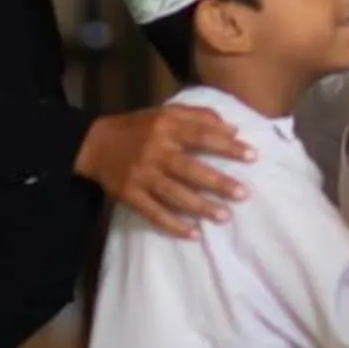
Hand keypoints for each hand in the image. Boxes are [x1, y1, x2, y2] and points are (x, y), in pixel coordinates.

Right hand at [77, 102, 255, 237]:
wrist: (96, 144)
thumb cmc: (140, 127)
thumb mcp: (167, 113)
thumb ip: (200, 116)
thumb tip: (234, 128)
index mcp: (166, 128)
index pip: (201, 136)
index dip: (227, 146)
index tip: (252, 156)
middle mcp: (155, 151)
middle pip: (190, 168)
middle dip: (217, 182)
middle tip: (243, 194)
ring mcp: (141, 175)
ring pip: (174, 194)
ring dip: (200, 207)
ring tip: (224, 216)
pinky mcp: (130, 195)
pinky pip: (153, 213)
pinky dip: (173, 225)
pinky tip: (193, 234)